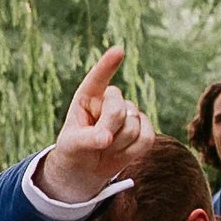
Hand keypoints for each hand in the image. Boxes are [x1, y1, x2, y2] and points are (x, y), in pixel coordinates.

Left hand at [42, 47, 153, 200]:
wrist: (86, 169)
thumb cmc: (74, 151)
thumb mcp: (72, 145)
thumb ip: (87, 139)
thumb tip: (106, 138)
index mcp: (88, 97)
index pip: (97, 79)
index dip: (107, 65)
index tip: (118, 51)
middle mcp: (110, 100)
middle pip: (118, 108)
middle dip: (108, 128)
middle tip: (97, 143)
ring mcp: (129, 113)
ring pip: (133, 125)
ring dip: (118, 145)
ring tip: (105, 149)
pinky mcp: (144, 129)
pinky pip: (147, 137)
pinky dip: (133, 151)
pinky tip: (121, 152)